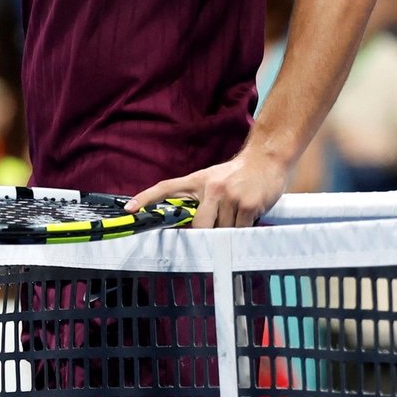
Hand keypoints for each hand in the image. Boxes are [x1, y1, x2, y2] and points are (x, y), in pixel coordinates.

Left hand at [126, 146, 290, 228]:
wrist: (266, 159)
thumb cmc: (238, 174)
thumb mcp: (213, 180)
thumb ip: (199, 199)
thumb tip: (190, 226)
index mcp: (197, 180)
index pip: (166, 187)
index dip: (146, 198)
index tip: (130, 210)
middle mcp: (211, 188)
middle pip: (198, 225)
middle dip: (205, 235)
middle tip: (211, 237)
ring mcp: (229, 197)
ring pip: (221, 231)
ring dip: (228, 232)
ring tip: (238, 215)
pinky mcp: (247, 205)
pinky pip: (239, 231)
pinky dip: (243, 230)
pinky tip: (249, 216)